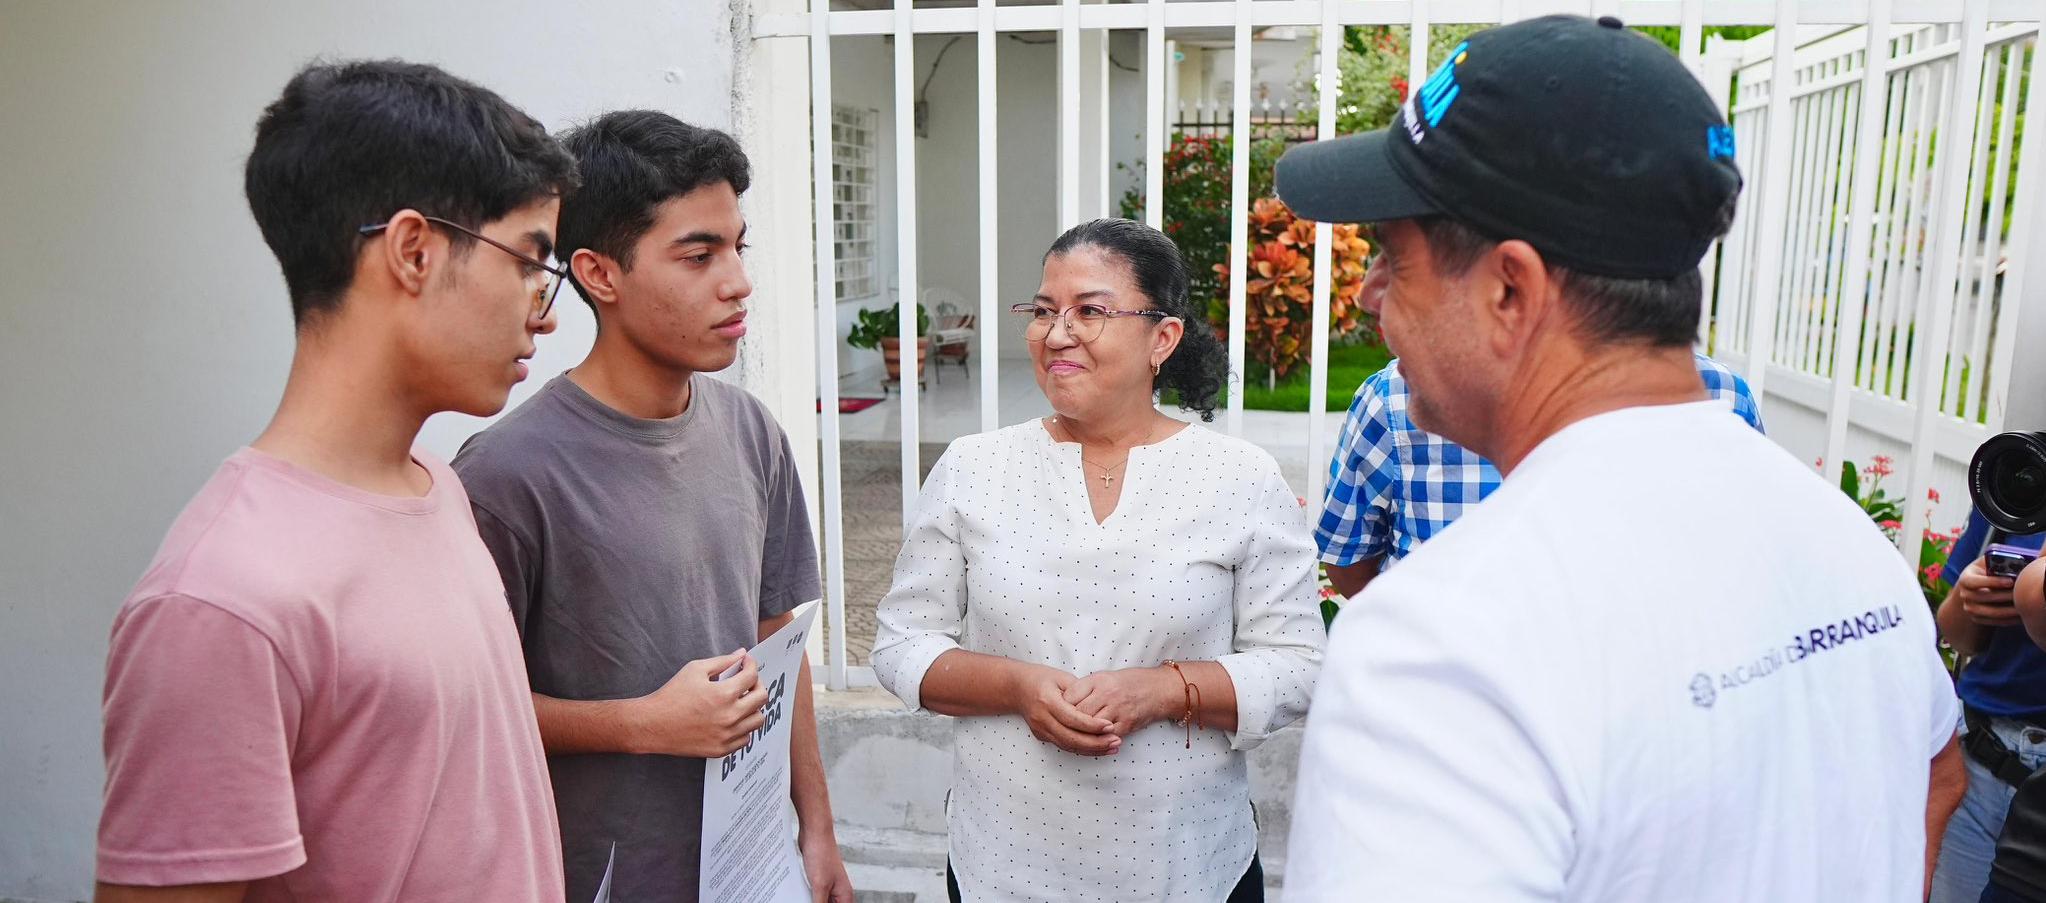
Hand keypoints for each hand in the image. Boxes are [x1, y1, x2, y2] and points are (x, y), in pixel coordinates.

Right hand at [628, 649, 765, 756]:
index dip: (751, 665)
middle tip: (747, 681)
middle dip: (757, 684)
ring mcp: (726, 735)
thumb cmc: (671, 695)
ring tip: (740, 701)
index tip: (747, 663)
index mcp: (724, 694)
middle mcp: (729, 716)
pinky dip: (743, 727)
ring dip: (753, 707)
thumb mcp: (695, 670)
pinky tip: (731, 719)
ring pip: (758, 720)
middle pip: (762, 698)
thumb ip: (722, 661)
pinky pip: (745, 738)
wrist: (652, 724)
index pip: (752, 676)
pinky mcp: (721, 750)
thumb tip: (741, 654)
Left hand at [799, 831, 853, 902]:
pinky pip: (812, 895)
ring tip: (799, 899)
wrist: (815, 832)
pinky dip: (805, 898)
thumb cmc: (822, 853)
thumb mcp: (819, 885)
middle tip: (804, 901)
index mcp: (845, 895)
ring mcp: (828, 885)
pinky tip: (796, 898)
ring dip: (809, 902)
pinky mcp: (818, 880)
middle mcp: (838, 892)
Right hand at [1015, 665, 1119, 755]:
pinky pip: (1064, 746)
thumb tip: (1100, 706)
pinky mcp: (1041, 736)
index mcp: (1047, 700)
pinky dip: (1083, 749)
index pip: (1072, 718)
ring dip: (1092, 749)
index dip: (1092, 725)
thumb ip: (1080, 692)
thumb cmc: (1042, 678)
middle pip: (1071, 737)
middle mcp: (1042, 718)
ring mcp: (1040, 729)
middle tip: (1116, 741)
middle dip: (1096, 742)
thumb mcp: (1062, 677)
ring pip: (1068, 745)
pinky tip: (1099, 748)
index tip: (1110, 726)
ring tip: (1113, 747)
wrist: (1016, 688)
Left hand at [1064, 667, 1178, 736]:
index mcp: (1098, 680)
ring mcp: (1117, 709)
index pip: (1070, 695)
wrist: (1158, 689)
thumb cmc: (1129, 683)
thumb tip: (1063, 701)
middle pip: (1078, 713)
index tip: (1056, 712)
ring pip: (1090, 727)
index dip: (1060, 706)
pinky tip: (1089, 742)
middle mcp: (1107, 694)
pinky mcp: (1126, 724)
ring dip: (1080, 734)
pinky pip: (1106, 737)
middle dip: (1068, 722)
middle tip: (1060, 728)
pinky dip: (1096, 741)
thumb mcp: (1105, 677)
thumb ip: (1085, 688)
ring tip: (1072, 736)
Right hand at [1956, 559, 2020, 626]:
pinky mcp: (1977, 618)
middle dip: (2004, 596)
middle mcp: (1964, 594)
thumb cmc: (1988, 570)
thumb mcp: (1989, 563)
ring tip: (2022, 606)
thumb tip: (2015, 564)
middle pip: (1982, 597)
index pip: (1973, 581)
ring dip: (2007, 610)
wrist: (1978, 587)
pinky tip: (2020, 616)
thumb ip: (1998, 562)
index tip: (2011, 581)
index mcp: (1965, 578)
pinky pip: (1993, 622)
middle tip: (2021, 594)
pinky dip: (2008, 620)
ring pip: (1989, 612)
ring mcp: (1969, 607)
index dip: (1992, 581)